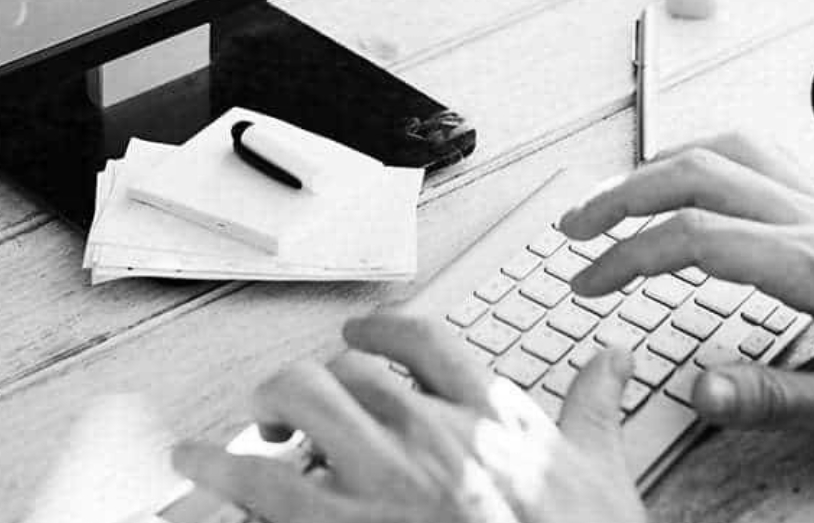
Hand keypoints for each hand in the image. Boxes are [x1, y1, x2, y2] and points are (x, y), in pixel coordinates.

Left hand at [173, 314, 645, 522]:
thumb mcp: (604, 471)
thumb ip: (596, 406)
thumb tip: (614, 358)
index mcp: (492, 413)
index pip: (425, 340)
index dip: (381, 328)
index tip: (361, 332)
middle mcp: (433, 433)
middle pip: (349, 367)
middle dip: (314, 382)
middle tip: (296, 406)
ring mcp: (387, 480)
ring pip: (302, 403)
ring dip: (266, 412)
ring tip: (245, 433)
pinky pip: (264, 486)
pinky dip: (222, 469)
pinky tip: (199, 466)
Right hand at [559, 133, 813, 449]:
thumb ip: (776, 396)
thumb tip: (698, 385)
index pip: (694, 237)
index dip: (628, 256)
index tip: (590, 281)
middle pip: (697, 173)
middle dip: (623, 194)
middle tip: (577, 227)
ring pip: (727, 151)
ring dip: (661, 165)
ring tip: (617, 196)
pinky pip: (761, 155)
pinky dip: (709, 155)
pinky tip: (696, 178)